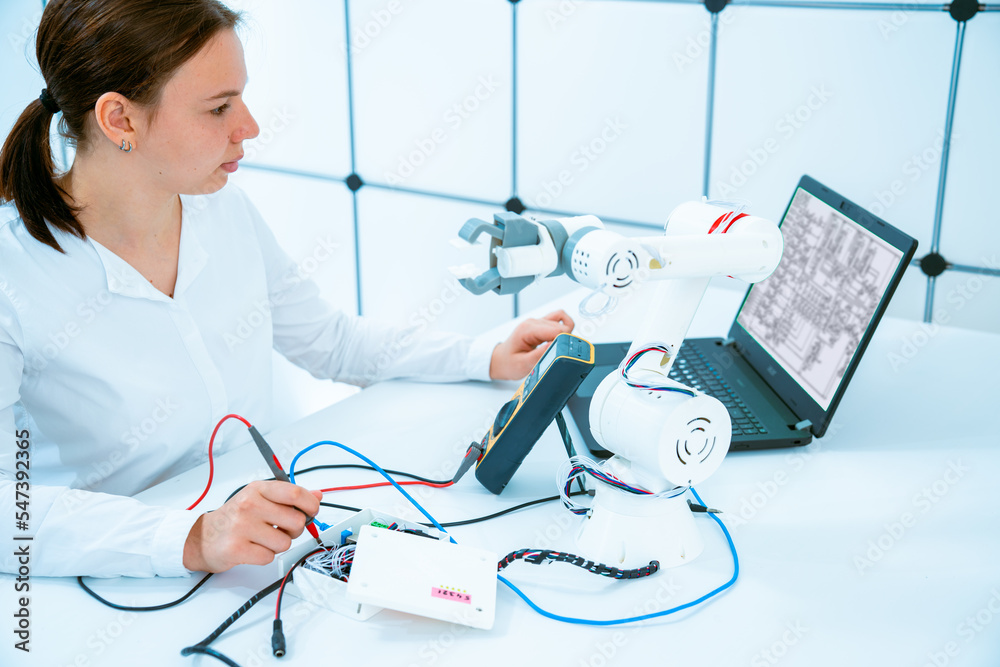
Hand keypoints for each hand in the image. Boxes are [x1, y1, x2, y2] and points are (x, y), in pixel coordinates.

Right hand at [183, 481, 322, 572]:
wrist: (202, 537)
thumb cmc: (234, 518)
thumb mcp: (259, 498)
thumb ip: (289, 497)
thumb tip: (318, 495)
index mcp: (258, 489)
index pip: (295, 493)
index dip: (311, 505)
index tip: (312, 511)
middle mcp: (249, 505)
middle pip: (296, 520)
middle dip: (295, 529)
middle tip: (282, 529)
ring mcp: (241, 527)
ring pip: (285, 542)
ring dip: (279, 544)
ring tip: (263, 539)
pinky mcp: (236, 548)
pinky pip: (269, 556)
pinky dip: (265, 556)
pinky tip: (253, 548)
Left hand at [489, 309, 574, 379]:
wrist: (501, 360)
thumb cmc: (509, 363)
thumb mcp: (523, 364)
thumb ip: (540, 355)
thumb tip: (557, 347)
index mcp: (528, 329)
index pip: (557, 330)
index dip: (564, 342)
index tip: (564, 353)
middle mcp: (533, 322)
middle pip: (562, 327)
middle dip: (565, 341)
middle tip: (559, 354)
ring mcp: (538, 322)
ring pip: (563, 322)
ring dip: (565, 335)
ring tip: (559, 348)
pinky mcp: (542, 325)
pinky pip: (559, 319)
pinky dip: (565, 327)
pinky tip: (561, 339)